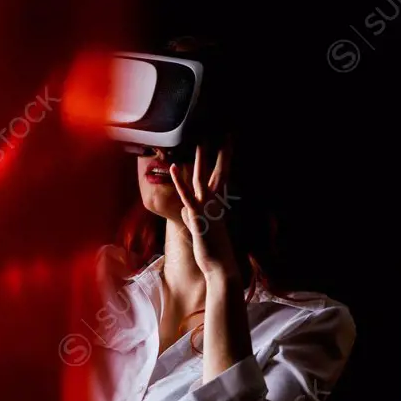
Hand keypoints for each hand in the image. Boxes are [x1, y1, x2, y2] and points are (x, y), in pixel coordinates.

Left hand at [170, 142, 240, 280]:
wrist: (220, 267)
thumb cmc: (213, 251)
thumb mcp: (202, 229)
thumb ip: (193, 216)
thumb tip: (185, 210)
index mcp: (218, 205)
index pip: (223, 176)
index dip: (226, 158)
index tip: (228, 141)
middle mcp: (215, 204)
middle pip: (218, 172)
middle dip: (220, 152)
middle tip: (223, 133)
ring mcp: (207, 210)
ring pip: (202, 179)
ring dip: (200, 160)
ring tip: (199, 141)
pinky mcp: (197, 217)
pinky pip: (187, 196)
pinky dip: (178, 181)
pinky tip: (172, 168)